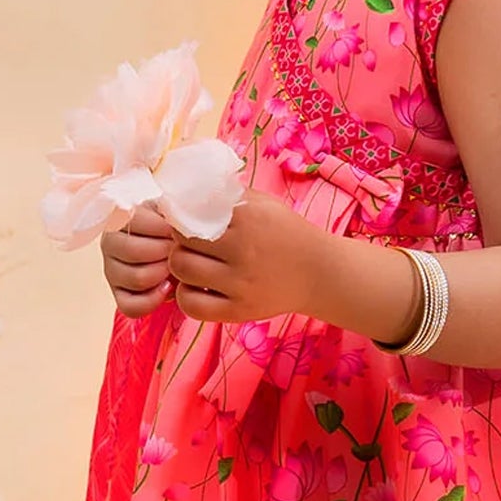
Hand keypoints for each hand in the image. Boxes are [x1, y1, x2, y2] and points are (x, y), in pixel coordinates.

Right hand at [100, 202, 174, 316]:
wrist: (176, 248)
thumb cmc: (173, 228)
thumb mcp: (172, 212)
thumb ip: (172, 213)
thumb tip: (177, 226)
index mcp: (119, 216)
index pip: (134, 221)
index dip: (162, 228)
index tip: (177, 231)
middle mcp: (109, 243)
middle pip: (134, 251)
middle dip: (165, 253)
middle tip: (179, 252)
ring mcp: (112, 271)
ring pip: (137, 278)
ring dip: (163, 275)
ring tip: (174, 268)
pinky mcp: (119, 296)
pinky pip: (132, 306)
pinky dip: (153, 300)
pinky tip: (166, 288)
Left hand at [168, 193, 329, 323]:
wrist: (320, 273)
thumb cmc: (286, 233)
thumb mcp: (263, 204)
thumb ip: (228, 194)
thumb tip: (186, 189)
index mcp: (248, 218)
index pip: (191, 212)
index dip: (181, 216)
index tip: (185, 220)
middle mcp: (244, 250)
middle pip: (182, 241)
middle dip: (179, 240)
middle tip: (187, 242)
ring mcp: (241, 284)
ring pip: (182, 270)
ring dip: (181, 265)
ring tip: (192, 263)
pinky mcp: (239, 310)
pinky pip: (192, 305)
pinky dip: (185, 296)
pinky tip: (196, 287)